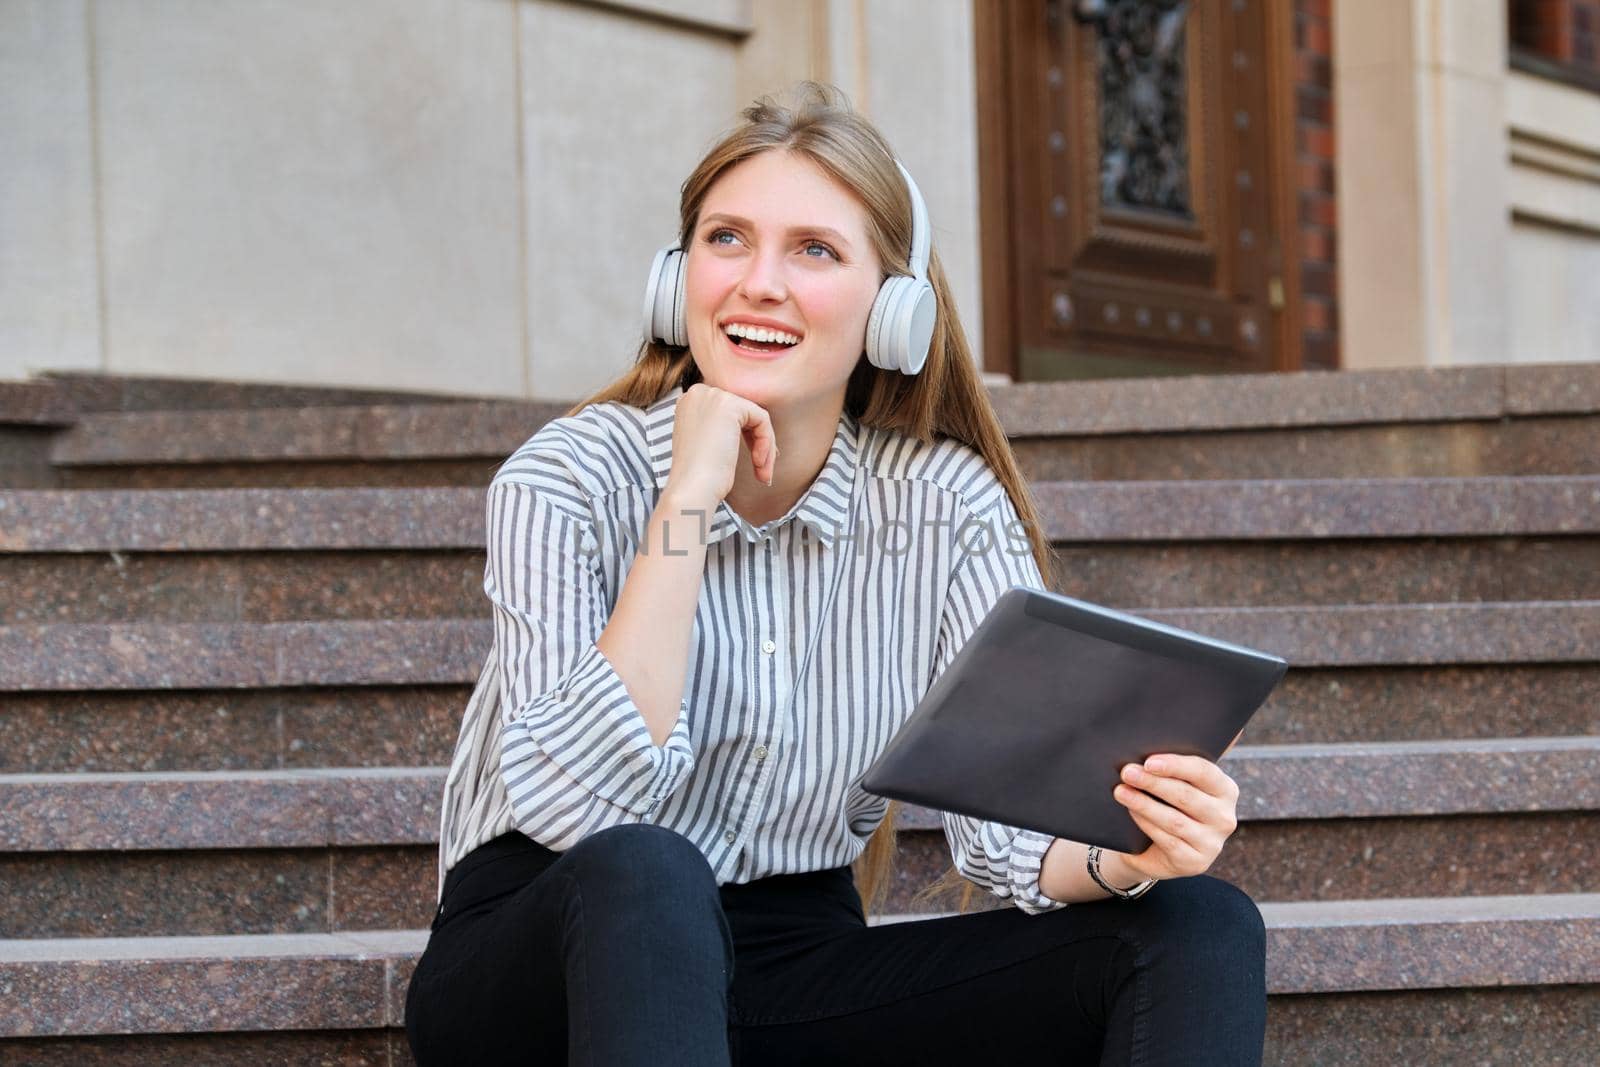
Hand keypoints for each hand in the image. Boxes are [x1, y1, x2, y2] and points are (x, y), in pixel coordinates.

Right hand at [664, 383, 778, 502]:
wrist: (692, 488)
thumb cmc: (699, 477)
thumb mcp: (707, 444)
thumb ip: (721, 428)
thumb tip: (752, 426)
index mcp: (690, 402)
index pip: (731, 412)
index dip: (747, 436)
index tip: (755, 460)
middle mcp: (699, 394)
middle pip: (745, 412)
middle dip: (759, 441)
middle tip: (762, 468)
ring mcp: (713, 396)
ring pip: (756, 416)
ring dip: (765, 446)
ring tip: (762, 473)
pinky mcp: (729, 405)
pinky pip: (762, 420)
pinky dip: (766, 443)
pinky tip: (758, 464)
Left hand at [1106, 751, 1240, 882]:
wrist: (1157, 848)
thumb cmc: (1166, 805)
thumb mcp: (1175, 786)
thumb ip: (1171, 770)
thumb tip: (1146, 753)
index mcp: (1225, 790)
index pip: (1204, 772)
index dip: (1175, 765)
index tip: (1148, 762)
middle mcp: (1224, 817)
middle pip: (1186, 795)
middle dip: (1153, 782)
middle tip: (1127, 772)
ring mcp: (1212, 843)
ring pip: (1174, 820)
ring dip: (1144, 803)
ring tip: (1121, 791)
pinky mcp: (1196, 862)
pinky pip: (1168, 840)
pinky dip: (1146, 824)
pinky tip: (1132, 812)